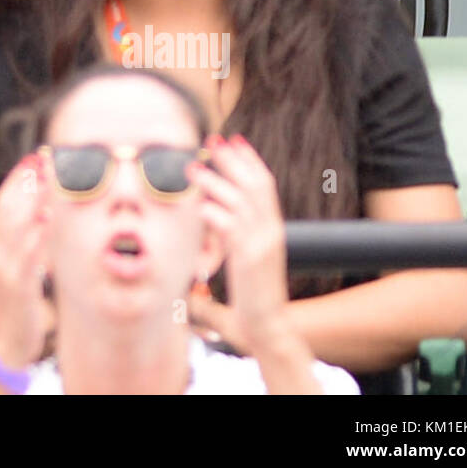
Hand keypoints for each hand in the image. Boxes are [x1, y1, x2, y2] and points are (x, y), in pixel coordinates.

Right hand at [0, 153, 54, 367]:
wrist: (9, 341)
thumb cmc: (20, 300)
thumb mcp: (19, 263)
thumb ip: (27, 237)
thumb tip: (44, 207)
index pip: (1, 202)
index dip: (16, 178)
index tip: (34, 157)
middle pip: (6, 207)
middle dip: (25, 182)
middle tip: (45, 160)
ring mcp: (3, 270)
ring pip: (15, 227)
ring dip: (33, 201)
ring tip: (50, 180)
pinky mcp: (17, 288)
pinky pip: (26, 256)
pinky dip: (36, 235)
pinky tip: (49, 219)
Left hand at [187, 135, 290, 353]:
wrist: (269, 328)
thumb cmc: (253, 297)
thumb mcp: (246, 259)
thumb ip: (233, 236)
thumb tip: (210, 216)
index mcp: (273, 229)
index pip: (265, 185)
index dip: (249, 159)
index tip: (233, 139)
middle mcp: (271, 231)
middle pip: (254, 184)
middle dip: (232, 160)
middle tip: (212, 140)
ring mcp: (262, 244)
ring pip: (239, 201)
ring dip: (215, 181)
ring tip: (193, 168)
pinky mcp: (249, 259)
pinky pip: (229, 227)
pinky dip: (213, 212)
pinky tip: (198, 206)